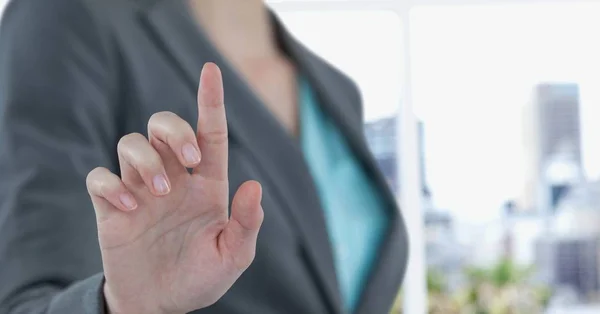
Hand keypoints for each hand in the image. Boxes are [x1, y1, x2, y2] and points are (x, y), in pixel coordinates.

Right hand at [86, 63, 263, 313]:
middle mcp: (173, 179)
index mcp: (206, 185)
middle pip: (163, 125)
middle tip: (189, 160)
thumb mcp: (233, 257)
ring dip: (146, 159)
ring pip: (130, 143)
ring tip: (160, 193)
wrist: (160, 305)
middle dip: (175, 130)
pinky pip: (99, 177)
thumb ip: (247, 224)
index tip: (211, 70)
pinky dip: (111, 184)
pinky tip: (129, 208)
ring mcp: (140, 191)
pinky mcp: (111, 208)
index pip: (209, 133)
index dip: (210, 101)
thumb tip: (253, 185)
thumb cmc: (200, 278)